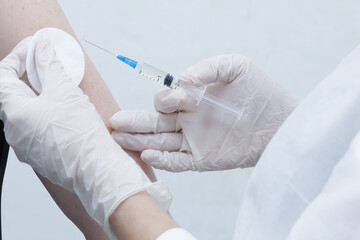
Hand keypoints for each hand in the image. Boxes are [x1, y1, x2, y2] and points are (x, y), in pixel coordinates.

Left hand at [0, 38, 169, 236]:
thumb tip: (42, 47)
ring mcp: (26, 146)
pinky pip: (37, 128)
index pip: (4, 74)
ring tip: (62, 88)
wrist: (96, 168)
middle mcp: (13, 131)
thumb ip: (49, 64)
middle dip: (30, 75)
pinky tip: (65, 112)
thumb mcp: (65, 90)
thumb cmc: (81, 135)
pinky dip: (46, 114)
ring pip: (27, 112)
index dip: (19, 55)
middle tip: (50, 65)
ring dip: (40, 95)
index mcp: (14, 113)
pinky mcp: (39, 155)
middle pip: (14, 94)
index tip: (36, 47)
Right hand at [111, 55, 298, 171]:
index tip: (180, 98)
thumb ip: (206, 68)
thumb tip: (182, 81)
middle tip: (114, 122)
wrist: (281, 121)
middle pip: (154, 123)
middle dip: (134, 123)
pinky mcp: (203, 159)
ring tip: (119, 137)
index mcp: (192, 99)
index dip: (165, 99)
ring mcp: (194, 141)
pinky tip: (147, 154)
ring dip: (139, 141)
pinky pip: (177, 161)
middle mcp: (188, 121)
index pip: (165, 100)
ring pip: (159, 143)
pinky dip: (162, 160)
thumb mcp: (234, 67)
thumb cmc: (260, 91)